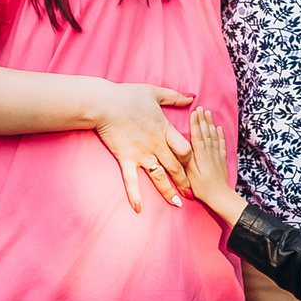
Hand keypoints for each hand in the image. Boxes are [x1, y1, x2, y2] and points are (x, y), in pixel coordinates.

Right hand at [93, 80, 192, 210]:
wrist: (104, 103)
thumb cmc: (128, 95)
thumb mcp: (155, 92)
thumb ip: (174, 97)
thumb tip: (192, 97)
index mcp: (165, 130)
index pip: (186, 149)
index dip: (192, 159)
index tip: (195, 166)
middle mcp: (156, 145)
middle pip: (176, 167)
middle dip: (185, 181)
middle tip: (193, 193)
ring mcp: (141, 154)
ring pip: (159, 177)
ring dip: (168, 192)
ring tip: (177, 204)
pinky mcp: (126, 159)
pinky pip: (132, 181)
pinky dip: (135, 195)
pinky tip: (138, 209)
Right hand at [181, 108, 244, 223]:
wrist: (219, 197)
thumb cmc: (201, 187)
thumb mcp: (189, 174)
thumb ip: (185, 159)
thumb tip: (181, 146)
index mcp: (200, 155)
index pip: (197, 135)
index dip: (196, 123)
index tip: (194, 111)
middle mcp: (209, 152)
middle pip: (206, 132)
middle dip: (203, 119)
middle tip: (201, 107)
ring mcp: (216, 155)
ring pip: (213, 135)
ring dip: (211, 123)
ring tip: (209, 113)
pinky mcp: (221, 160)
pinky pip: (221, 144)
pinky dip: (220, 134)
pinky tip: (219, 128)